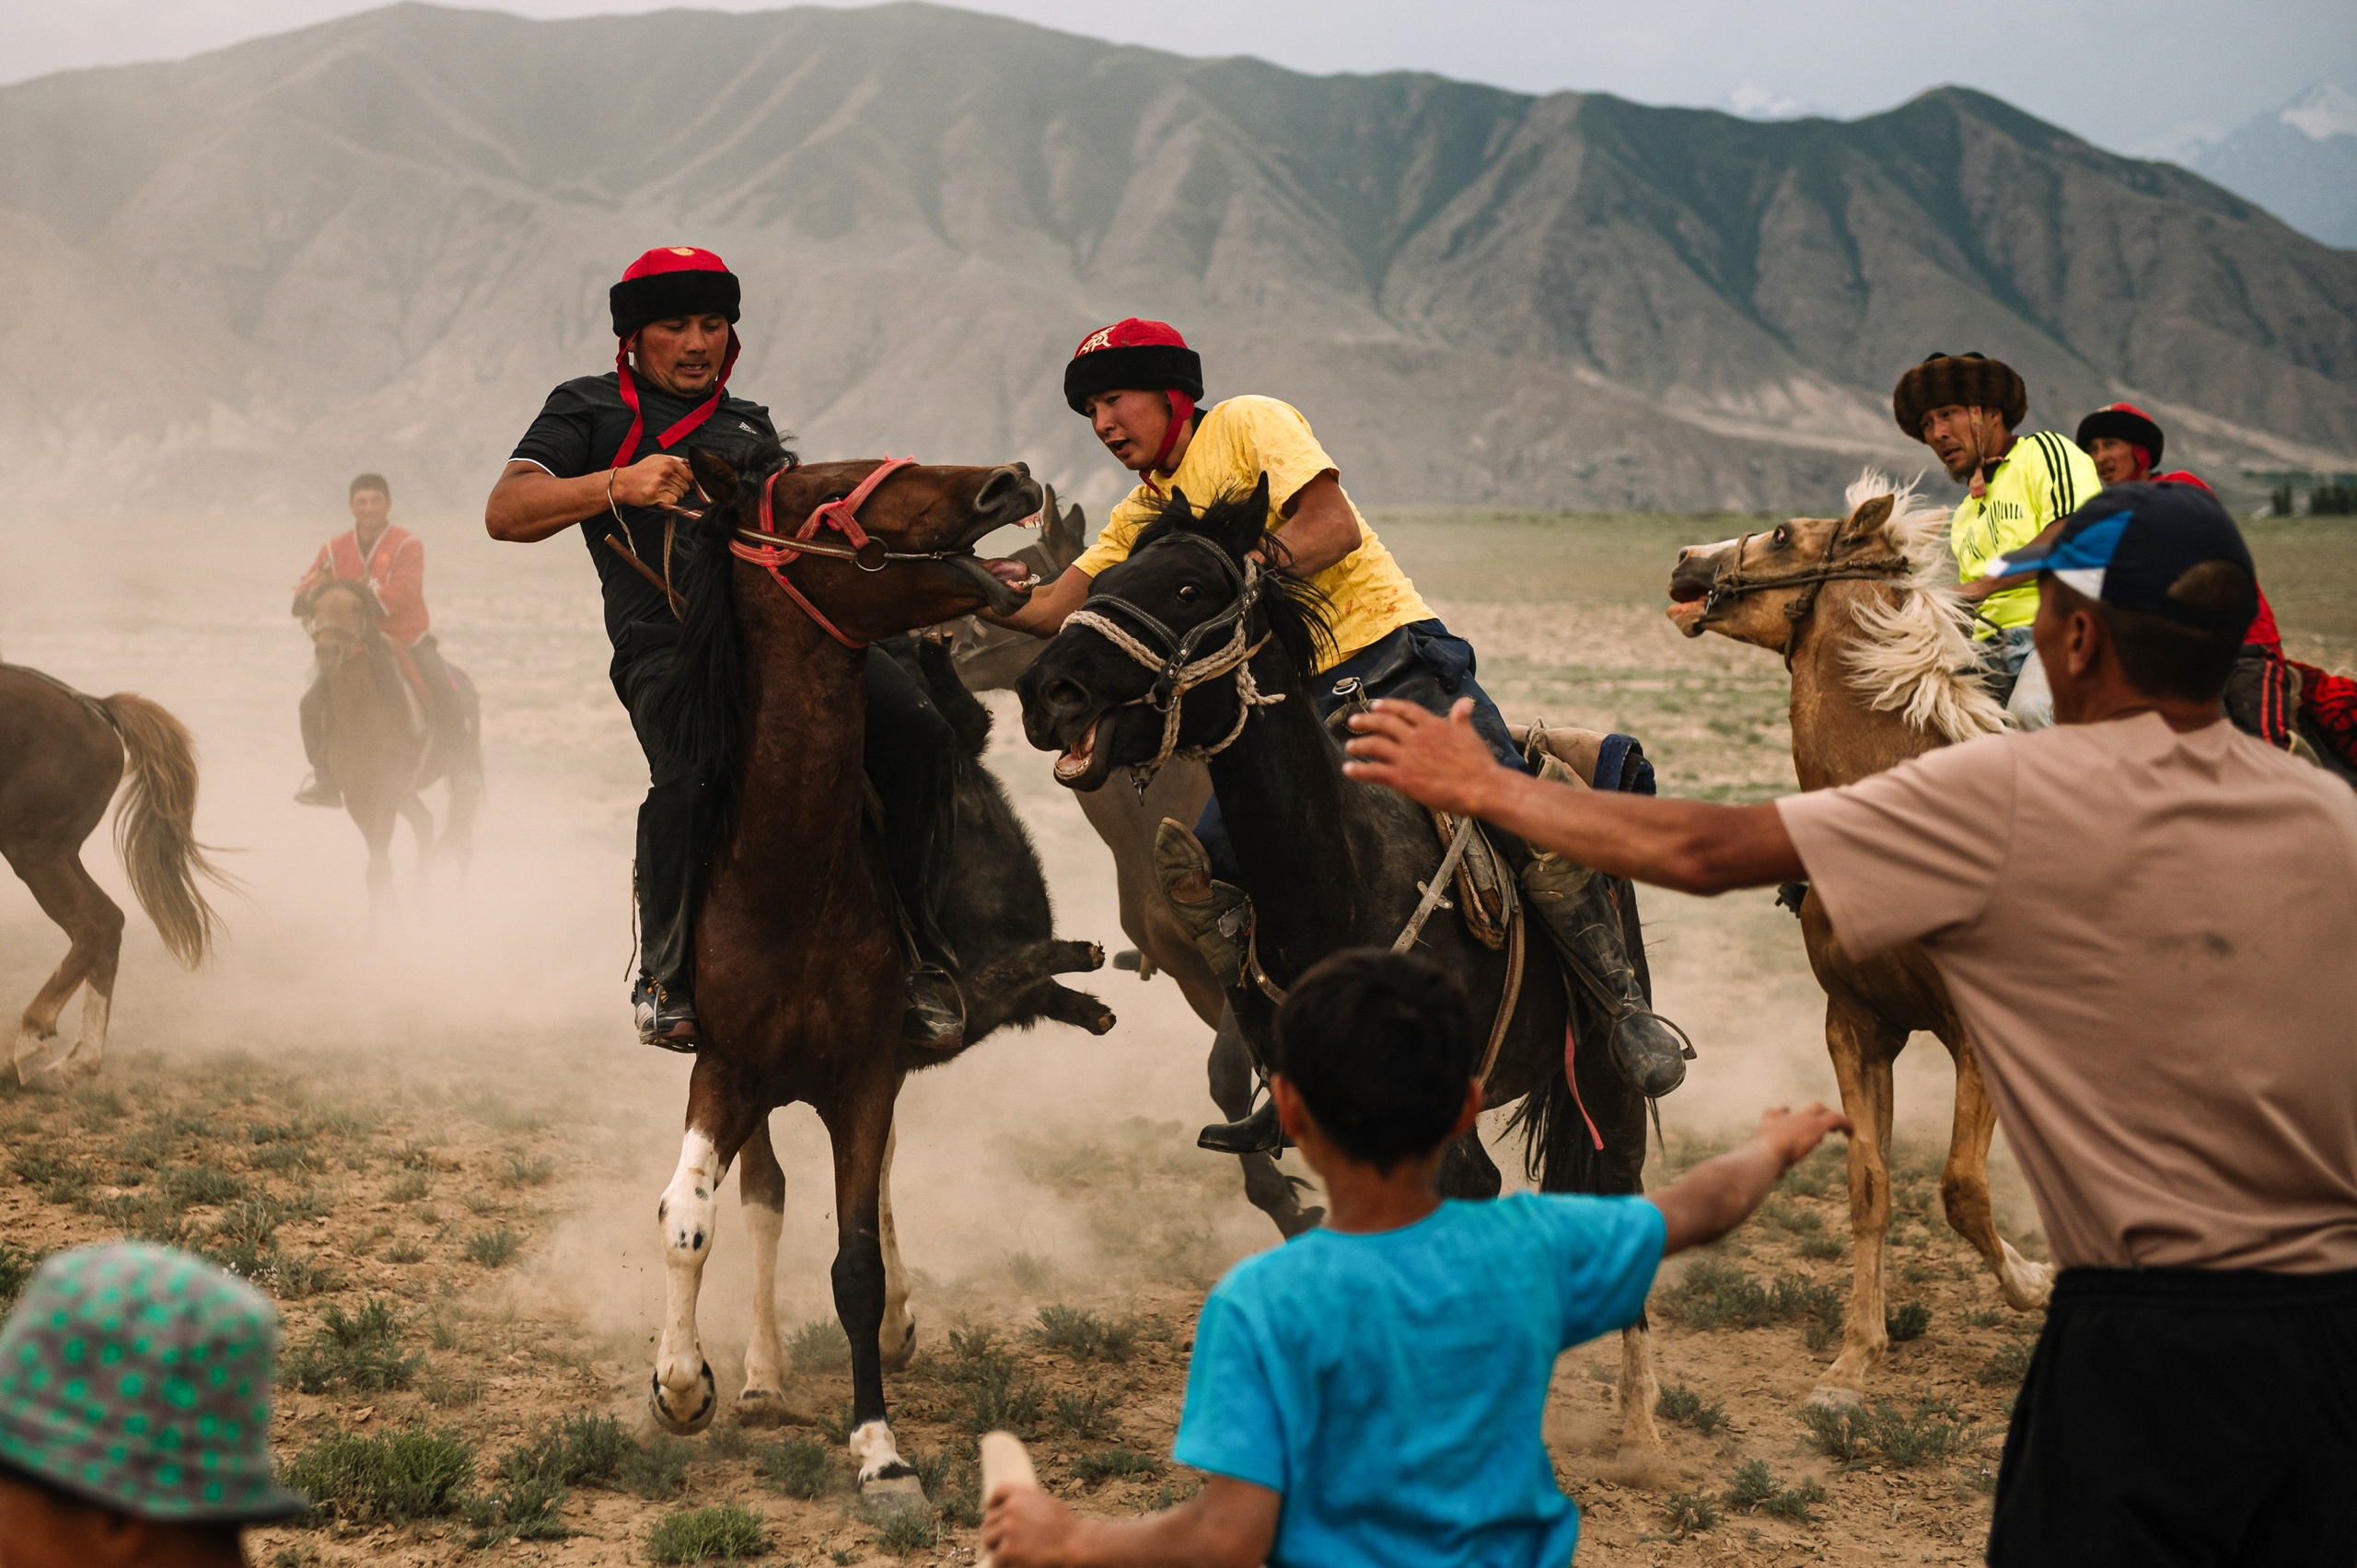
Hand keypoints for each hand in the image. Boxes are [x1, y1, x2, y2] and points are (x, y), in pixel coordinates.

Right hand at [610, 454, 694, 509]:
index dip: (686, 480)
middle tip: (666, 487)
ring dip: (673, 495)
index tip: (678, 482)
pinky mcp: (656, 494)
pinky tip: (660, 497)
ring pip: (680, 494)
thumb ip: (674, 461)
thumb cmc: (641, 471)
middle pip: (685, 486)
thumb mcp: (656, 459)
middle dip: (678, 489)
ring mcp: (661, 483)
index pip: (689, 474)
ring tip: (661, 491)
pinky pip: (673, 501)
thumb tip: (690, 465)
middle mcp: (665, 471)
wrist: (623, 483)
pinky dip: (668, 501)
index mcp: (668, 461)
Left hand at [983, 1485, 1077, 1567]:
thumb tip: (1010, 1510)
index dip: (993, 1505)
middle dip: (996, 1531)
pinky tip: (1011, 1564)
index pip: (998, 1493)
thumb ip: (1027, 1503)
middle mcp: (1012, 1508)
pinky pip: (996, 1558)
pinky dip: (1002, 1563)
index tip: (993, 1513)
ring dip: (996, 1547)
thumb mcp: (1046, 1503)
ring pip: (988, 1539)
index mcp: (1021, 1493)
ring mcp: (1008, 1528)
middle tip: (1004, 1542)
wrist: (1075, 1543)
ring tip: (1006, 1554)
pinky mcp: (1008, 1549)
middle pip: (989, 1520)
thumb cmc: (1065, 1526)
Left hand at [1343, 698, 1508, 815]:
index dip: (1388, 706)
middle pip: (1384, 723)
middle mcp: (1416, 737)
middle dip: (1366, 721)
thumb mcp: (1470, 734)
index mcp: (1432, 725)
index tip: (1376, 705)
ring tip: (1349, 747)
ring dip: (1359, 745)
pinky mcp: (1403, 778)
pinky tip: (1348, 769)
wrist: (1481, 787)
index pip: (1405, 710)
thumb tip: (1465, 702)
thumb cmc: (1479, 763)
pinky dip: (1359, 770)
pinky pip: (1374, 772)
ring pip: (1374, 745)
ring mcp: (1408, 757)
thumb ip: (1461, 718)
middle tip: (1353, 721)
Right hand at [1752, 1102, 1851, 1169]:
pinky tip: (1851, 1132)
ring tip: (1838, 1129)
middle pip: (1798, 1110)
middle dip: (1811, 1114)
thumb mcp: (1765, 1162)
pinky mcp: (1817, 1124)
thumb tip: (1779, 1175)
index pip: (1776, 1112)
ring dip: (1828, 1118)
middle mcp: (1785, 1118)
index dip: (1783, 1114)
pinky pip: (1835, 1119)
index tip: (1788, 1115)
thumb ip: (1775, 1166)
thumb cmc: (1760, 1162)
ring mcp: (1801, 1119)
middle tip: (1818, 1124)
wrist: (1765, 1153)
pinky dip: (1845, 1124)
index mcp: (1768, 1125)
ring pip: (1819, 1109)